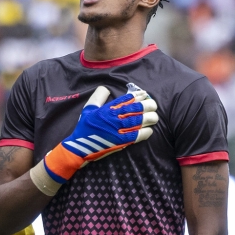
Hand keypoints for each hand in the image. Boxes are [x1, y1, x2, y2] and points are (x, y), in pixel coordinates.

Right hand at [43, 83, 158, 182]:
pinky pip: (134, 136)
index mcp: (106, 109)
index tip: (144, 94)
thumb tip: (106, 88)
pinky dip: (143, 133)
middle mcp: (112, 118)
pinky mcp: (118, 142)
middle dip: (146, 106)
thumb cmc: (84, 127)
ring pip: (136, 122)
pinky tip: (149, 131)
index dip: (137, 96)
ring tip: (155, 117)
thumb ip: (98, 97)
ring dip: (147, 119)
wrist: (79, 146)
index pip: (125, 100)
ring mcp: (116, 130)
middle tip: (153, 105)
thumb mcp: (89, 109)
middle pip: (134, 109)